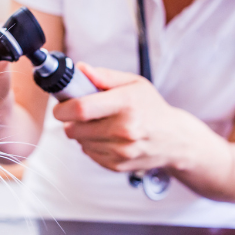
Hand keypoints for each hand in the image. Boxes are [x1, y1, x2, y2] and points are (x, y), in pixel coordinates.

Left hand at [53, 63, 197, 172]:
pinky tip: (107, 137)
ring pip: (80, 142)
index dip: (63, 108)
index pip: (81, 109)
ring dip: (82, 133)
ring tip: (100, 124)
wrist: (174, 140)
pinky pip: (89, 153)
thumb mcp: (134, 84)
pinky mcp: (117, 165)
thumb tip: (80, 69)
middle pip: (74, 129)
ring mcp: (121, 150)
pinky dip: (92, 145)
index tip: (60, 107)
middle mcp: (124, 129)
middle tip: (80, 114)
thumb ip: (104, 76)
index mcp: (126, 104)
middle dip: (70, 121)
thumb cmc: (151, 108)